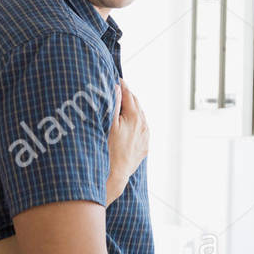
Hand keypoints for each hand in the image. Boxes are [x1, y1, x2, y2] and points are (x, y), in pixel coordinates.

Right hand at [105, 79, 148, 204]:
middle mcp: (143, 125)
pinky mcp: (144, 146)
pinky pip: (142, 129)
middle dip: (128, 96)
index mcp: (135, 117)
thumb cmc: (109, 149)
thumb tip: (117, 88)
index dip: (122, 86)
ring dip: (132, 109)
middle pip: (136, 104)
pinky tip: (128, 124)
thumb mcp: (109, 124)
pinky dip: (136, 123)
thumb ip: (114, 104)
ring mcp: (145, 137)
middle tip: (118, 89)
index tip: (117, 79)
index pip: (129, 95)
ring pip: (140, 117)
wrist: (115, 174)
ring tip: (123, 105)